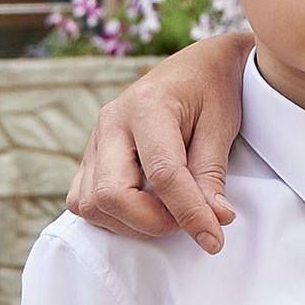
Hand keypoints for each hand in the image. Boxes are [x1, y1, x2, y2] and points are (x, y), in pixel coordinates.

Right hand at [67, 31, 251, 248]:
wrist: (196, 65)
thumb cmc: (212, 89)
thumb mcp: (222, 125)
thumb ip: (212, 174)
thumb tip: (215, 219)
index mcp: (147, 105)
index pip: (163, 174)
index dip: (189, 214)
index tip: (213, 239)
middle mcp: (111, 121)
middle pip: (111, 194)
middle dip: (152, 223)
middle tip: (187, 223)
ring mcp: (95, 139)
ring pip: (90, 204)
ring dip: (131, 224)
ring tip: (169, 215)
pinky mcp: (90, 155)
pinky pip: (83, 200)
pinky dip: (111, 217)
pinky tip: (144, 209)